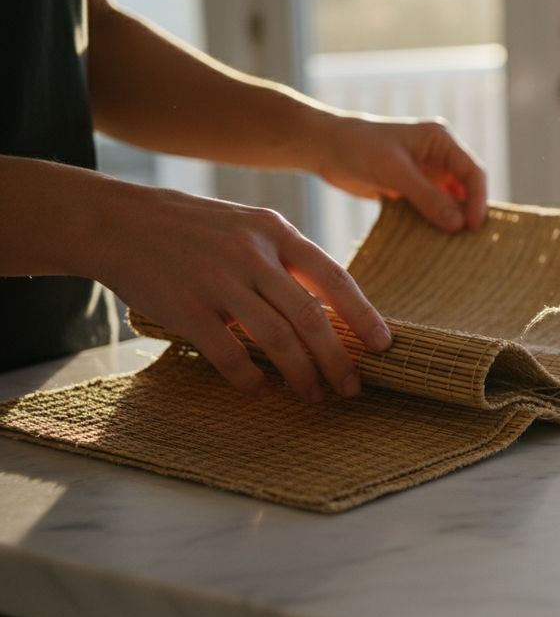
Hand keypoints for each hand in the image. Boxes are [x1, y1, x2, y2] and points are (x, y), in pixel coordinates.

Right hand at [92, 184, 391, 401]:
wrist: (118, 221)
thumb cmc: (193, 229)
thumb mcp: (248, 226)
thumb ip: (287, 261)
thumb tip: (331, 309)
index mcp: (275, 232)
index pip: (335, 277)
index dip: (364, 315)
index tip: (383, 345)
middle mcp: (252, 255)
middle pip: (311, 317)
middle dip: (338, 360)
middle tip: (351, 388)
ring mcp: (218, 281)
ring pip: (278, 340)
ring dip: (302, 375)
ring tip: (314, 395)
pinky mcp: (185, 309)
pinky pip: (229, 355)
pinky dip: (250, 379)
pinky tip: (261, 390)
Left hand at [311, 114, 487, 233]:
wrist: (325, 148)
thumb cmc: (359, 147)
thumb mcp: (394, 171)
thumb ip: (427, 197)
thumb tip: (458, 224)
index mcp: (441, 141)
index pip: (472, 172)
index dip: (477, 200)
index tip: (474, 227)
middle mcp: (439, 157)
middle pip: (466, 189)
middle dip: (468, 213)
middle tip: (470, 243)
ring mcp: (427, 174)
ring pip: (451, 202)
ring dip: (452, 222)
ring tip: (455, 246)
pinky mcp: (413, 190)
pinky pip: (432, 210)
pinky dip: (434, 225)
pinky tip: (434, 242)